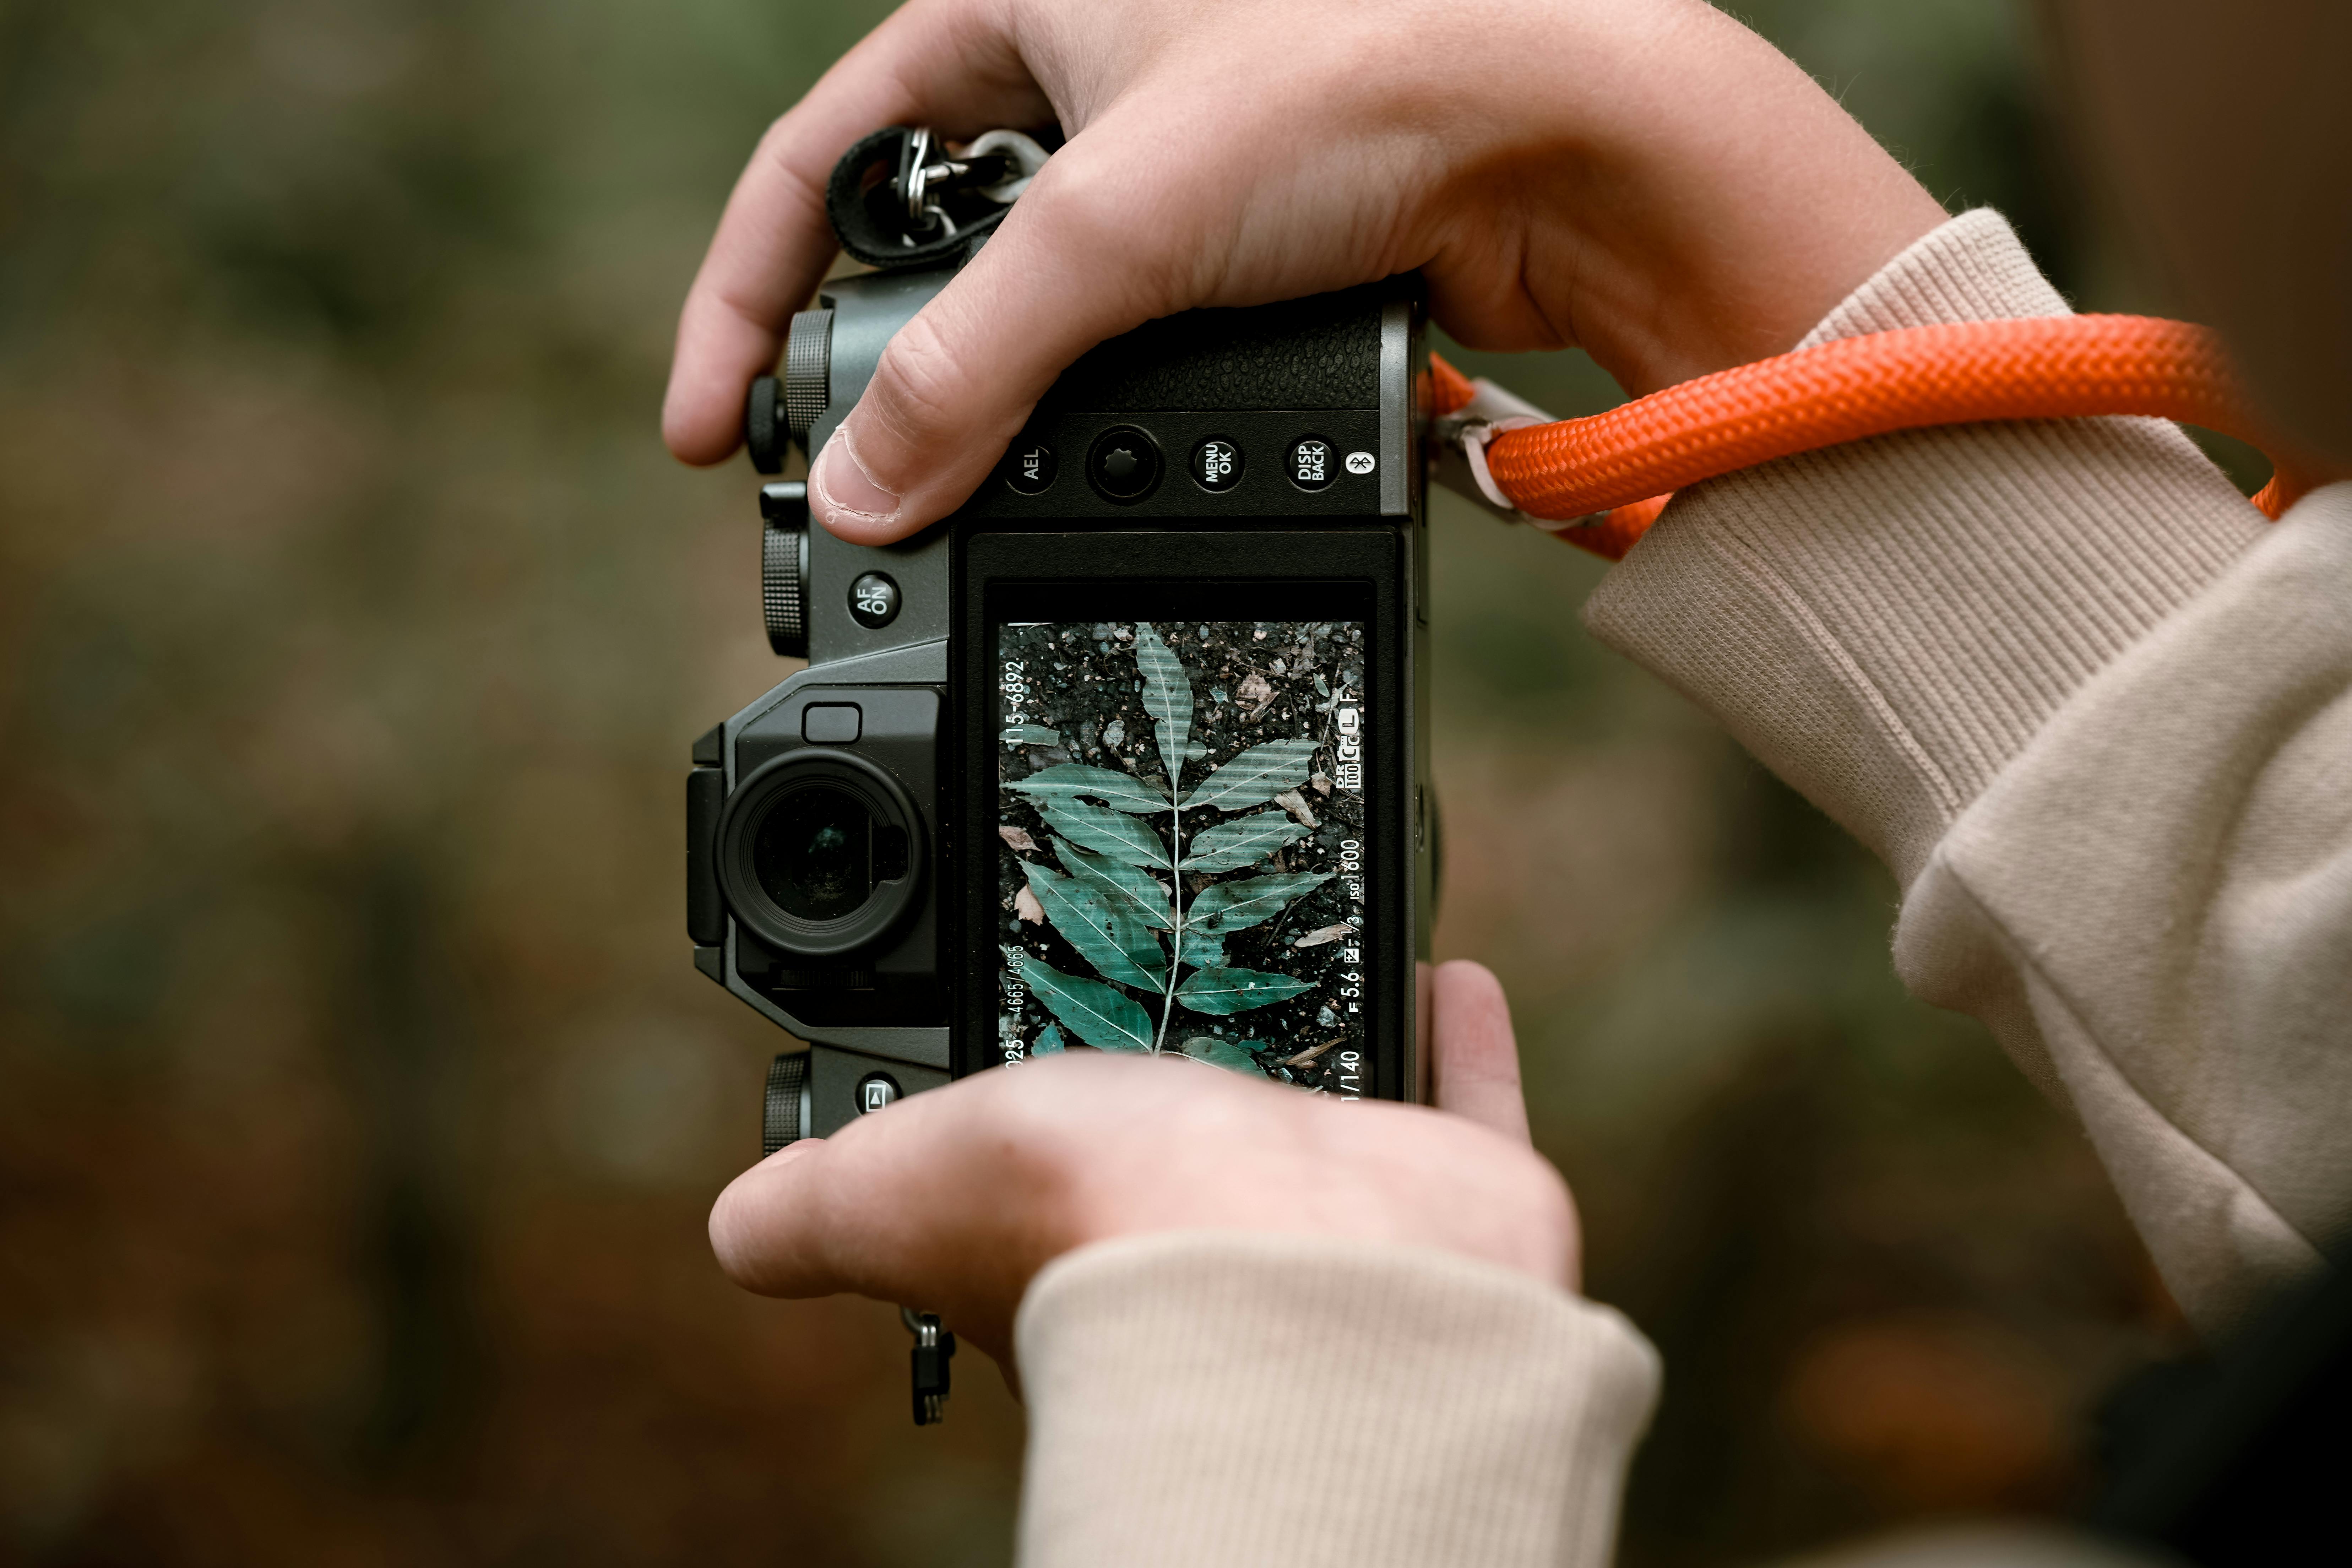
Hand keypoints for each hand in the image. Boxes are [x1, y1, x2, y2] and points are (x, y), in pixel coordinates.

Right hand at [663, 0, 1944, 541]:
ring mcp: (1154, 157)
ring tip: (955, 479)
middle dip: (868, 359)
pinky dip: (1082, 398)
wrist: (1564, 141)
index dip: (747, 299)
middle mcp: (1075, 67)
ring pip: (1018, 296)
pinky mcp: (1230, 238)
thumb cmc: (1360, 82)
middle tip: (841, 476)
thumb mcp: (1115, 225)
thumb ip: (966, 366)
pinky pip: (1113, 329)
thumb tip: (861, 490)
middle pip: (910, 239)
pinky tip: (1073, 452)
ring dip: (982, 394)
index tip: (708, 428)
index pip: (819, 161)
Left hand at [708, 960, 1573, 1367]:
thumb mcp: (896, 1183)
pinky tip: (1446, 966)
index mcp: (1082, 1227)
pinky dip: (1454, 1032)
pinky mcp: (1444, 1183)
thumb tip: (739, 1232)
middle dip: (1182, 1067)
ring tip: (1305, 944)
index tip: (1036, 1042)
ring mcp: (1334, 1203)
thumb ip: (818, 1204)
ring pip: (1329, 1115)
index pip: (1050, 1172)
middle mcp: (1207, 1219)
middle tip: (1178, 961)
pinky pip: (1455, 1095)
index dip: (1034, 1116)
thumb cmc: (1104, 1223)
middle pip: (1193, 1136)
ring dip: (1320, 1032)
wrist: (1299, 1266)